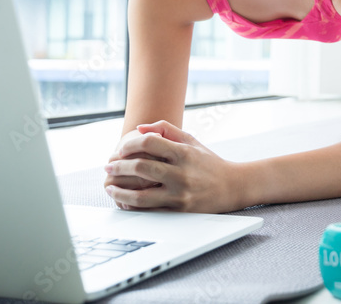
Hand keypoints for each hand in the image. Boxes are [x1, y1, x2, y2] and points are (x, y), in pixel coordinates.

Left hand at [103, 120, 244, 212]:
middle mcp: (182, 173)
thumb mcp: (192, 141)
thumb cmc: (208, 162)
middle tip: (108, 166)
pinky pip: (149, 211)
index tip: (121, 150)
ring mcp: (180, 194)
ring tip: (110, 186)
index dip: (130, 144)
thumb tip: (140, 128)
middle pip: (141, 167)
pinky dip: (132, 206)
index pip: (150, 142)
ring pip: (140, 195)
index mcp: (184, 153)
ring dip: (119, 190)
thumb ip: (167, 129)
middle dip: (118, 166)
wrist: (233, 186)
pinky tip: (124, 201)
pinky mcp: (179, 212)